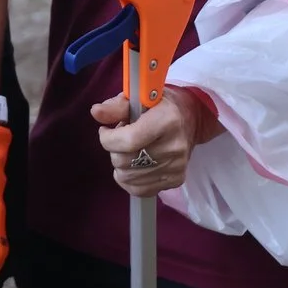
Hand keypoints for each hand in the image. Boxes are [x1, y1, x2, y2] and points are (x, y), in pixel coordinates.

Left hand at [92, 86, 216, 199]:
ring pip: (128, 177)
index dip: (109, 139)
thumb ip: (116, 106)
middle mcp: (174, 145)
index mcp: (167, 120)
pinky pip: (139, 190)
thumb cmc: (161, 106)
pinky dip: (129, 179)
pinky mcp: (176, 180)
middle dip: (114, 150)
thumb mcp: (140, 97)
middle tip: (120, 139)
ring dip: (120, 165)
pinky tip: (133, 165)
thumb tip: (96, 112)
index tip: (105, 131)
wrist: (191, 120)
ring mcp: (176, 166)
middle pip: (125, 161)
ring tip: (130, 150)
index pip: (129, 140)